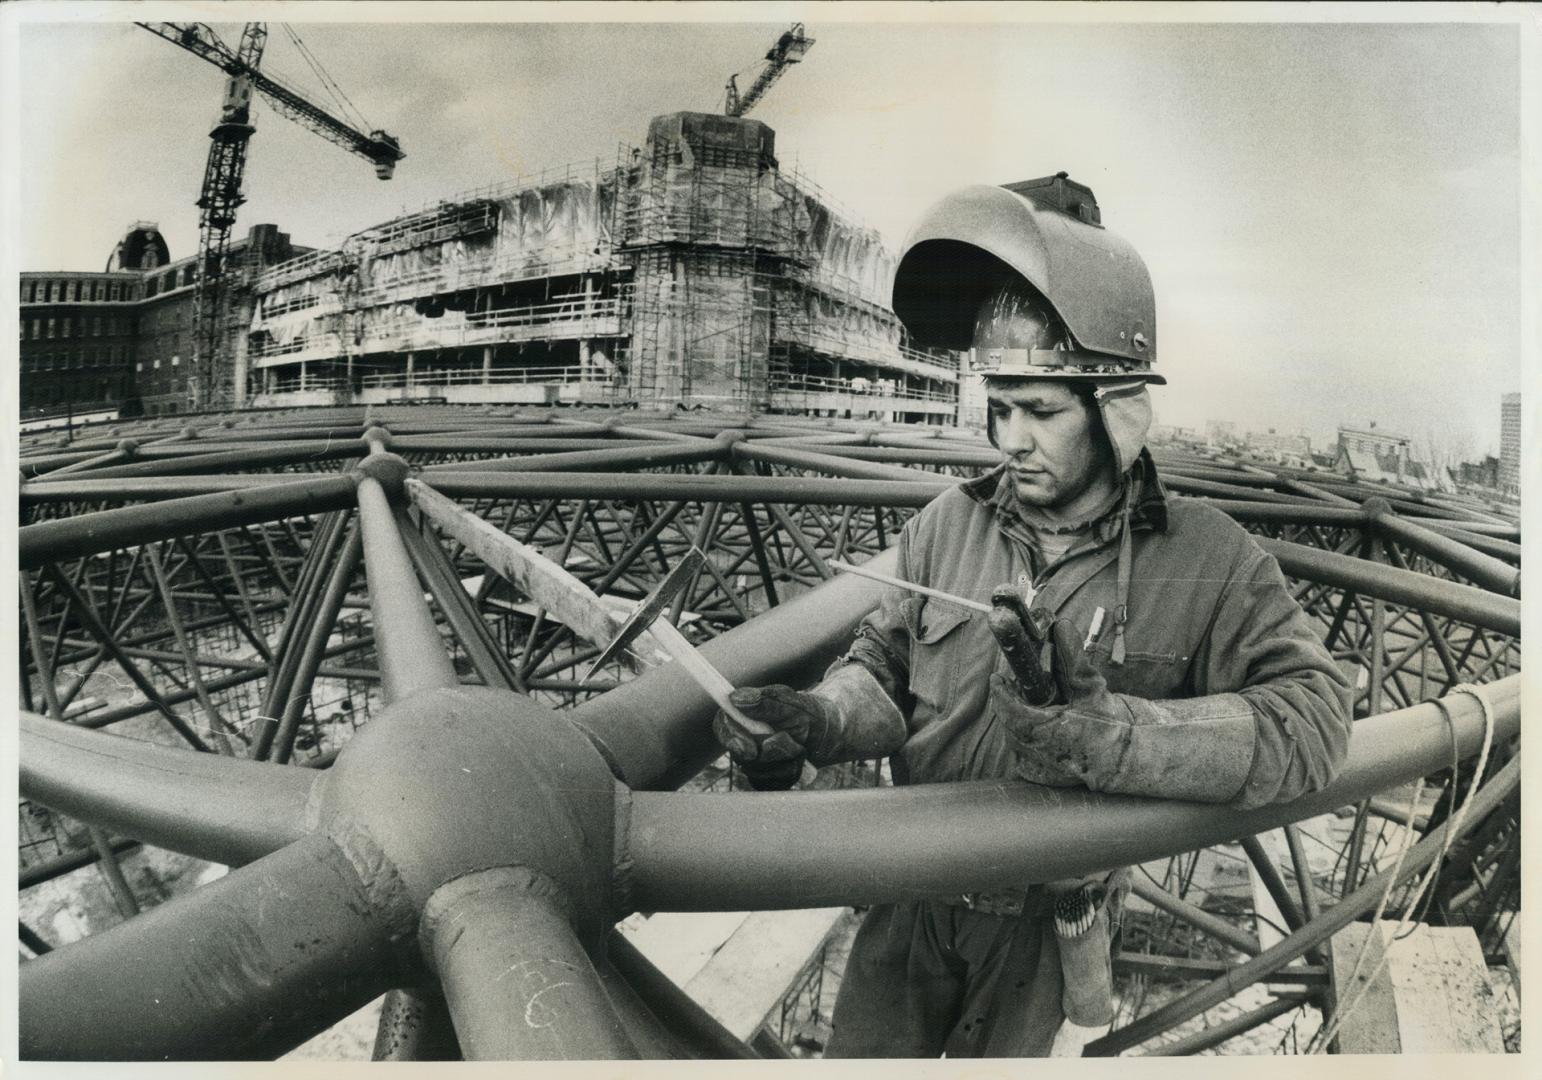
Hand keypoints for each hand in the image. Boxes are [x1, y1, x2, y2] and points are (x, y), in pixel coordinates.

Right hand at [713, 685, 836, 790]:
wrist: (831, 737)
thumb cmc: (811, 714)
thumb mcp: (795, 703)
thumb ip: (767, 701)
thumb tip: (735, 698)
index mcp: (743, 716)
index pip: (722, 727)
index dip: (731, 739)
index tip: (750, 748)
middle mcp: (744, 739)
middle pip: (741, 755)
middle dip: (771, 752)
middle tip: (791, 740)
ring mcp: (754, 762)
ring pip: (758, 771)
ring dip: (786, 760)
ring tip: (800, 748)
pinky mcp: (766, 779)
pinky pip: (771, 784)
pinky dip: (791, 773)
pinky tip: (800, 763)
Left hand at [992, 618, 1133, 788]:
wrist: (1124, 760)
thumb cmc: (1110, 727)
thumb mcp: (1092, 689)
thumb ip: (1073, 659)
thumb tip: (1061, 628)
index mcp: (1047, 732)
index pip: (1010, 710)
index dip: (1001, 692)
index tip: (997, 678)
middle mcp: (1037, 753)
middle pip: (1011, 722)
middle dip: (1011, 703)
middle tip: (1014, 686)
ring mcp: (1037, 767)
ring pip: (1016, 737)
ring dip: (1018, 719)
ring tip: (1026, 703)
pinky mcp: (1041, 775)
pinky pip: (1023, 751)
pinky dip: (1026, 737)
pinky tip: (1036, 725)